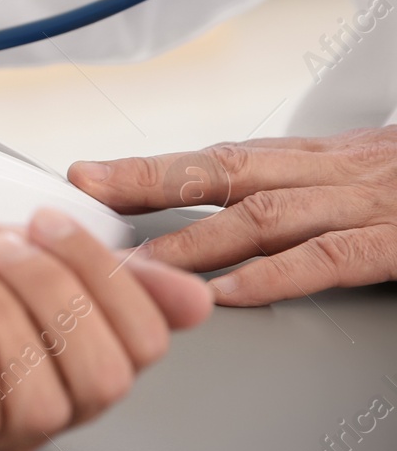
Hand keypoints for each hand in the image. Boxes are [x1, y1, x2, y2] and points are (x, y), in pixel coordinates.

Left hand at [0, 205, 210, 450]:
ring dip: (7, 314)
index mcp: (53, 352)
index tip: (49, 219)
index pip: (141, 344)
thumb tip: (188, 292)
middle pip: (109, 380)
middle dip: (60, 293)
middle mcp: (23, 399)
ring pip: (49, 402)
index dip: (111, 278)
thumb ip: (83, 266)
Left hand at [68, 127, 396, 305]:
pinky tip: (231, 292)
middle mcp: (332, 171)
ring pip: (264, 212)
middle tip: (82, 196)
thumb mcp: (356, 175)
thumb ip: (293, 190)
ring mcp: (369, 202)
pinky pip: (333, 256)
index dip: (147, 166)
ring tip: (137, 260)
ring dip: (194, 236)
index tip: (83, 175)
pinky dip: (278, 274)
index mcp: (317, 158)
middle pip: (222, 170)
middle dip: (146, 181)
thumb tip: (214, 220)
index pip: (217, 158)